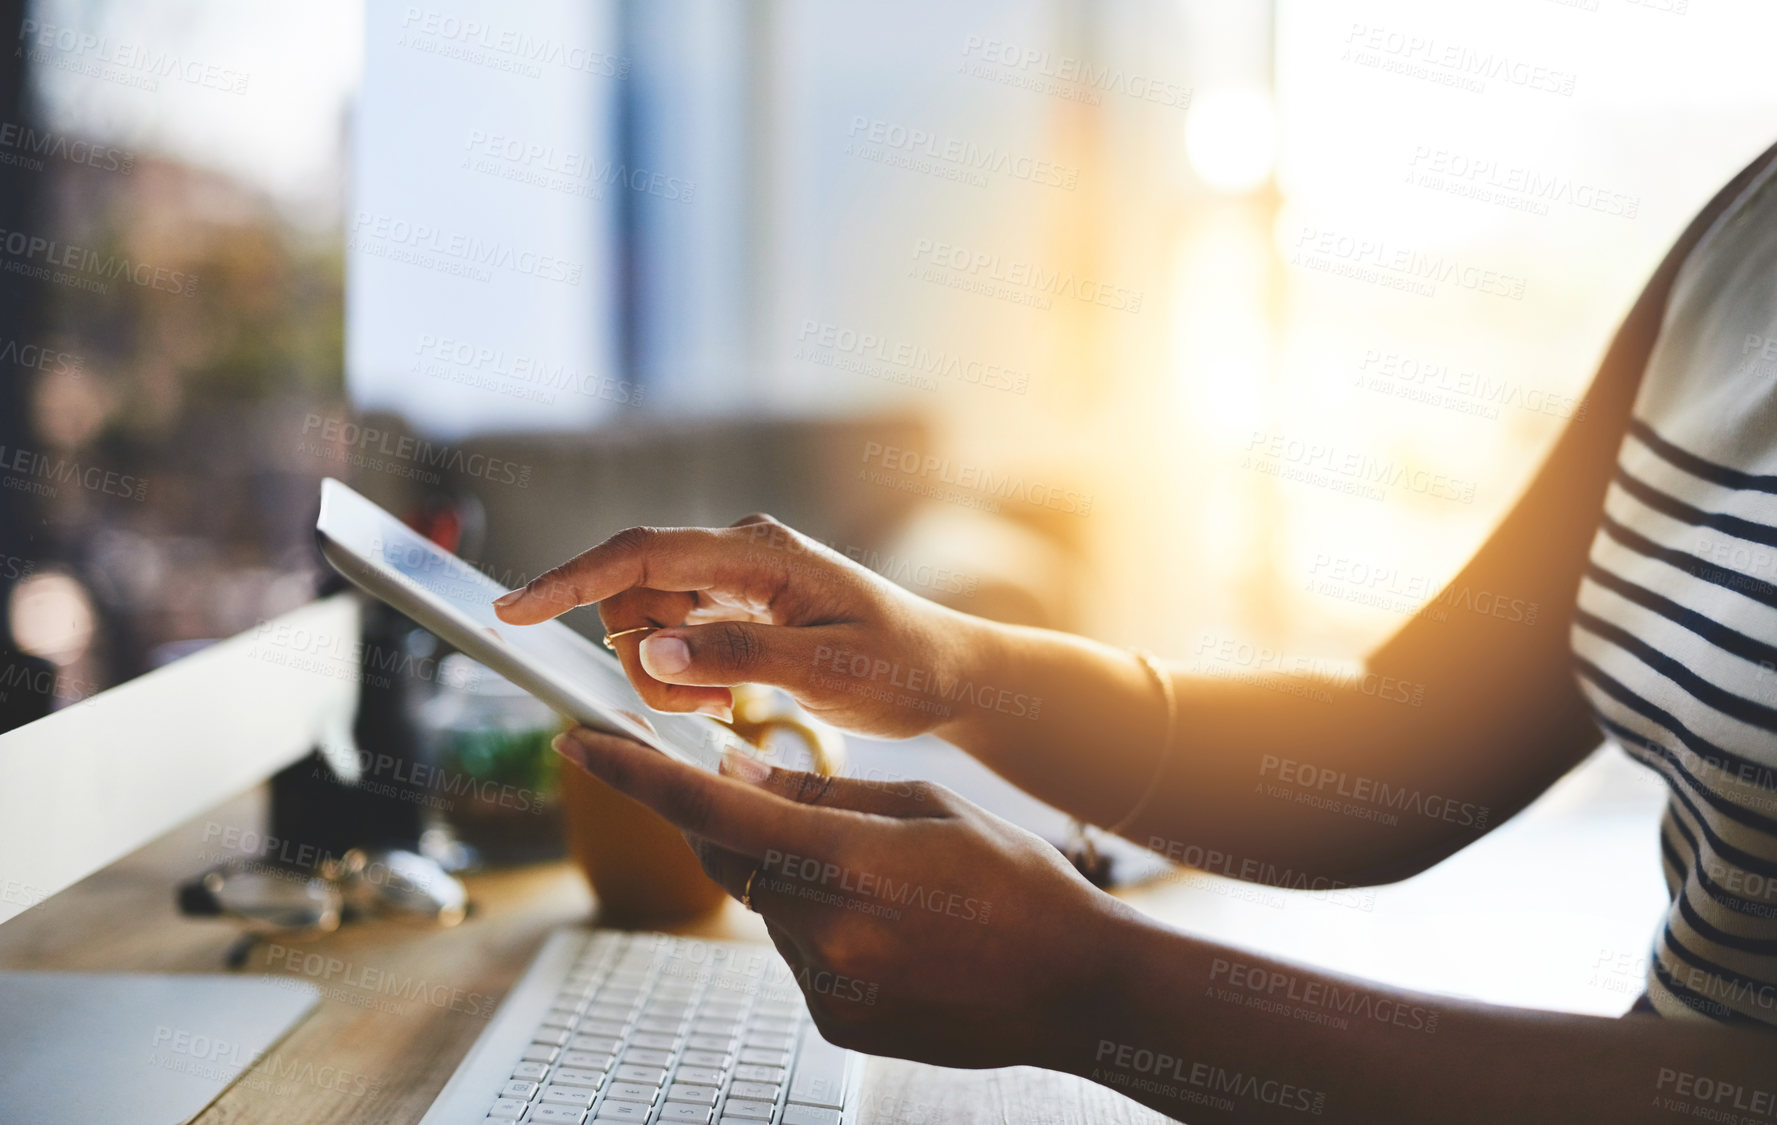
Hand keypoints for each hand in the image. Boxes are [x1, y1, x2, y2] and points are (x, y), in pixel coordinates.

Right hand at [493, 515, 993, 738]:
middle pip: (633, 597)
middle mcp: (739, 553)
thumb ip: (737, 654)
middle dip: (644, 660)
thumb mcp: (826, 669)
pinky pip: (675, 636)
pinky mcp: (738, 604)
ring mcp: (736, 577)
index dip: (568, 581)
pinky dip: (684, 674)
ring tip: (729, 704)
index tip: (509, 612)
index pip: (639, 556)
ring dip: (666, 674)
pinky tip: (728, 697)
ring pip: (648, 623)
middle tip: (710, 706)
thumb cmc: (901, 667)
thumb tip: (651, 650)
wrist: (947, 674)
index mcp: (759, 553)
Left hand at [551, 725, 1125, 1070]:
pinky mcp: (834, 1022)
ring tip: (888, 885)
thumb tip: (735, 768)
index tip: (579, 743)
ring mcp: (827, 986)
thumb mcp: (924, 807)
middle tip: (777, 796)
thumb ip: (818, 794)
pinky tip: (893, 931)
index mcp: (848, 861)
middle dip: (735, 821)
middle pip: (729, 858)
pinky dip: (822, 928)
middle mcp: (824, 930)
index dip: (636, 775)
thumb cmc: (1015, 881)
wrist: (1077, 986)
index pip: (712, 810)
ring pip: (768, 907)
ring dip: (795, 880)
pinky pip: (798, 954)